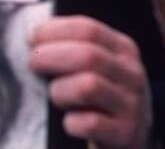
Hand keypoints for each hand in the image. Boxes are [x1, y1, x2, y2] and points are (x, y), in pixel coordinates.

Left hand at [29, 16, 149, 147]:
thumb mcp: (97, 65)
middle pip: (87, 56)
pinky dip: (72, 122)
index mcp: (123, 49)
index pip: (87, 29)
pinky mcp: (126, 133)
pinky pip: (89, 124)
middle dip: (49, 57)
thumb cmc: (99, 93)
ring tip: (55, 95)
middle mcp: (132, 75)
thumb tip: (31, 36)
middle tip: (32, 65)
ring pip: (87, 87)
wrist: (128, 134)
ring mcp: (132, 105)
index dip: (52, 31)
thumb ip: (73, 46)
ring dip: (60, 90)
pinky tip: (70, 121)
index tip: (32, 39)